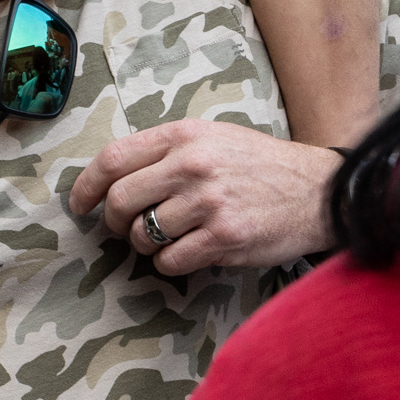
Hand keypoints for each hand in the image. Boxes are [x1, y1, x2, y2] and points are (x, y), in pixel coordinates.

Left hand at [69, 120, 338, 273]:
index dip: (86, 186)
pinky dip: (171, 264)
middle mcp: (193, 165)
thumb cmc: (260, 166)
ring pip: (143, 236)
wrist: (318, 190)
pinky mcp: (224, 238)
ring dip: (147, 246)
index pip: (113, 159)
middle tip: (126, 229)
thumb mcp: (213, 138)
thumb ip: (166, 152)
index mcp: (185, 135)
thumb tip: (112, 180)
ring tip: (169, 239)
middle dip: (115, 223)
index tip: (80, 204)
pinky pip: (170, 262)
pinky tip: (190, 253)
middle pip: (120, 200)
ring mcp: (208, 202)